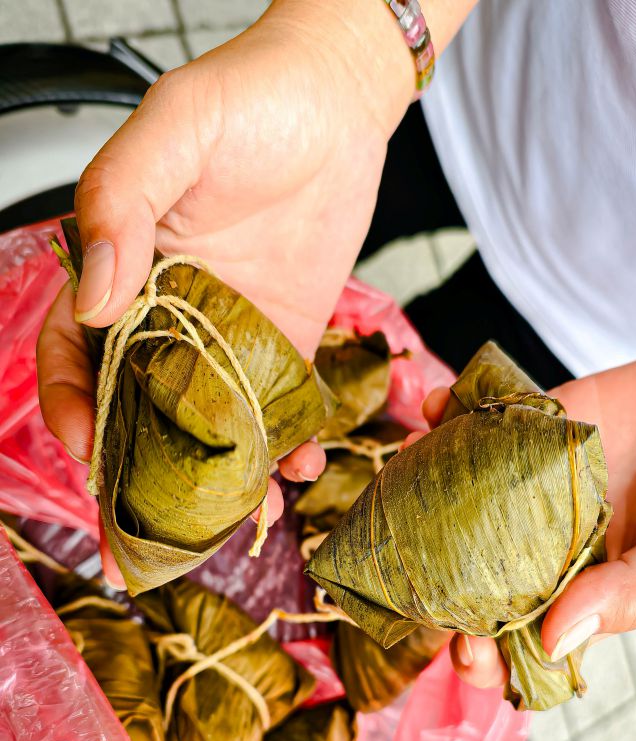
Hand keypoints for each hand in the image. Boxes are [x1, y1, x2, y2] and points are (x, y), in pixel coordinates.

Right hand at [37, 0, 416, 586]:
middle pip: (136, 404)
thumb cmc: (250, 96)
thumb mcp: (172, 129)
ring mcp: (227, 333)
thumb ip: (120, 202)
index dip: (73, 404)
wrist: (338, 99)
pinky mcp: (285, 341)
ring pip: (205, 420)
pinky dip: (281, 447)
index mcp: (121, 267)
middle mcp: (167, 311)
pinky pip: (274, 407)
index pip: (74, 351)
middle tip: (155, 525)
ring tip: (232, 520)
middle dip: (139, 467)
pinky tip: (294, 474)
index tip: (90, 447)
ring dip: (214, 474)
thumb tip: (94, 297)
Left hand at [417, 358, 635, 688]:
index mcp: (568, 595)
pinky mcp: (526, 429)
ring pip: (451, 499)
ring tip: (407, 467)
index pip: (510, 646)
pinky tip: (434, 407)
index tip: (466, 648)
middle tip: (409, 557)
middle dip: (420, 574)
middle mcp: (532, 548)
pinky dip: (445, 413)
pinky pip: (475, 424)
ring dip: (417, 485)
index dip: (480, 658)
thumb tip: (553, 644)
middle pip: (458, 578)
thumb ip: (623, 597)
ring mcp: (521, 490)